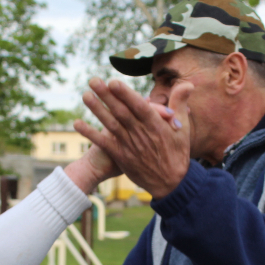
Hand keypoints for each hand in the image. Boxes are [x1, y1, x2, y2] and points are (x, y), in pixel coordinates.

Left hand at [74, 77, 192, 198]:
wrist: (171, 183)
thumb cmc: (177, 152)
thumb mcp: (183, 128)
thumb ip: (180, 104)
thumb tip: (188, 83)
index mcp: (156, 126)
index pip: (139, 107)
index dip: (126, 95)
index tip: (114, 82)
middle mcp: (141, 134)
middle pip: (121, 112)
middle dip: (107, 96)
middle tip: (93, 80)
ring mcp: (130, 146)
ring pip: (111, 125)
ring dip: (97, 110)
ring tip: (85, 95)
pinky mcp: (121, 156)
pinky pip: (104, 144)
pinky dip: (90, 134)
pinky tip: (77, 124)